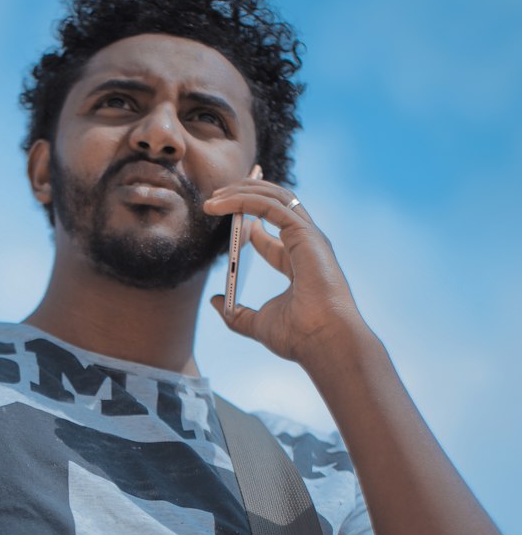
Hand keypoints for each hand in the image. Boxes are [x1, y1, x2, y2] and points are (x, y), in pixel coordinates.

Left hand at [204, 180, 365, 367]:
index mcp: (301, 262)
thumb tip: (215, 301)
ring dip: (241, 192)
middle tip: (216, 196)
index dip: (250, 221)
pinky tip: (220, 204)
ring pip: (274, 198)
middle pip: (277, 206)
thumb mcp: (257, 323)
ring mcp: (308, 236)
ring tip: (212, 198)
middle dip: (247, 194)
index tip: (226, 216)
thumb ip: (235, 313)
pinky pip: (269, 205)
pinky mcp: (304, 233)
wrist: (323, 341)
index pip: (275, 233)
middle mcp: (307, 244)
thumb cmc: (299, 337)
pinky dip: (243, 200)